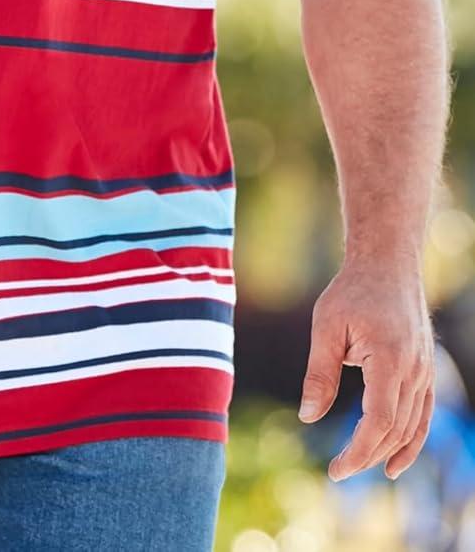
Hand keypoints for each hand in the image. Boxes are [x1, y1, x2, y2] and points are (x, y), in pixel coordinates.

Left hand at [296, 256, 434, 480]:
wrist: (387, 263)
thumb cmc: (352, 291)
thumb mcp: (326, 327)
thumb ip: (319, 374)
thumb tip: (307, 417)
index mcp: (390, 360)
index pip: (379, 422)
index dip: (359, 451)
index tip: (336, 469)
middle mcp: (415, 370)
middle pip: (395, 430)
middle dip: (368, 456)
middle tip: (338, 471)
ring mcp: (424, 371)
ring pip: (412, 426)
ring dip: (388, 452)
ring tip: (361, 467)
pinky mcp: (425, 369)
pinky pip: (423, 414)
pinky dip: (411, 440)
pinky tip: (394, 459)